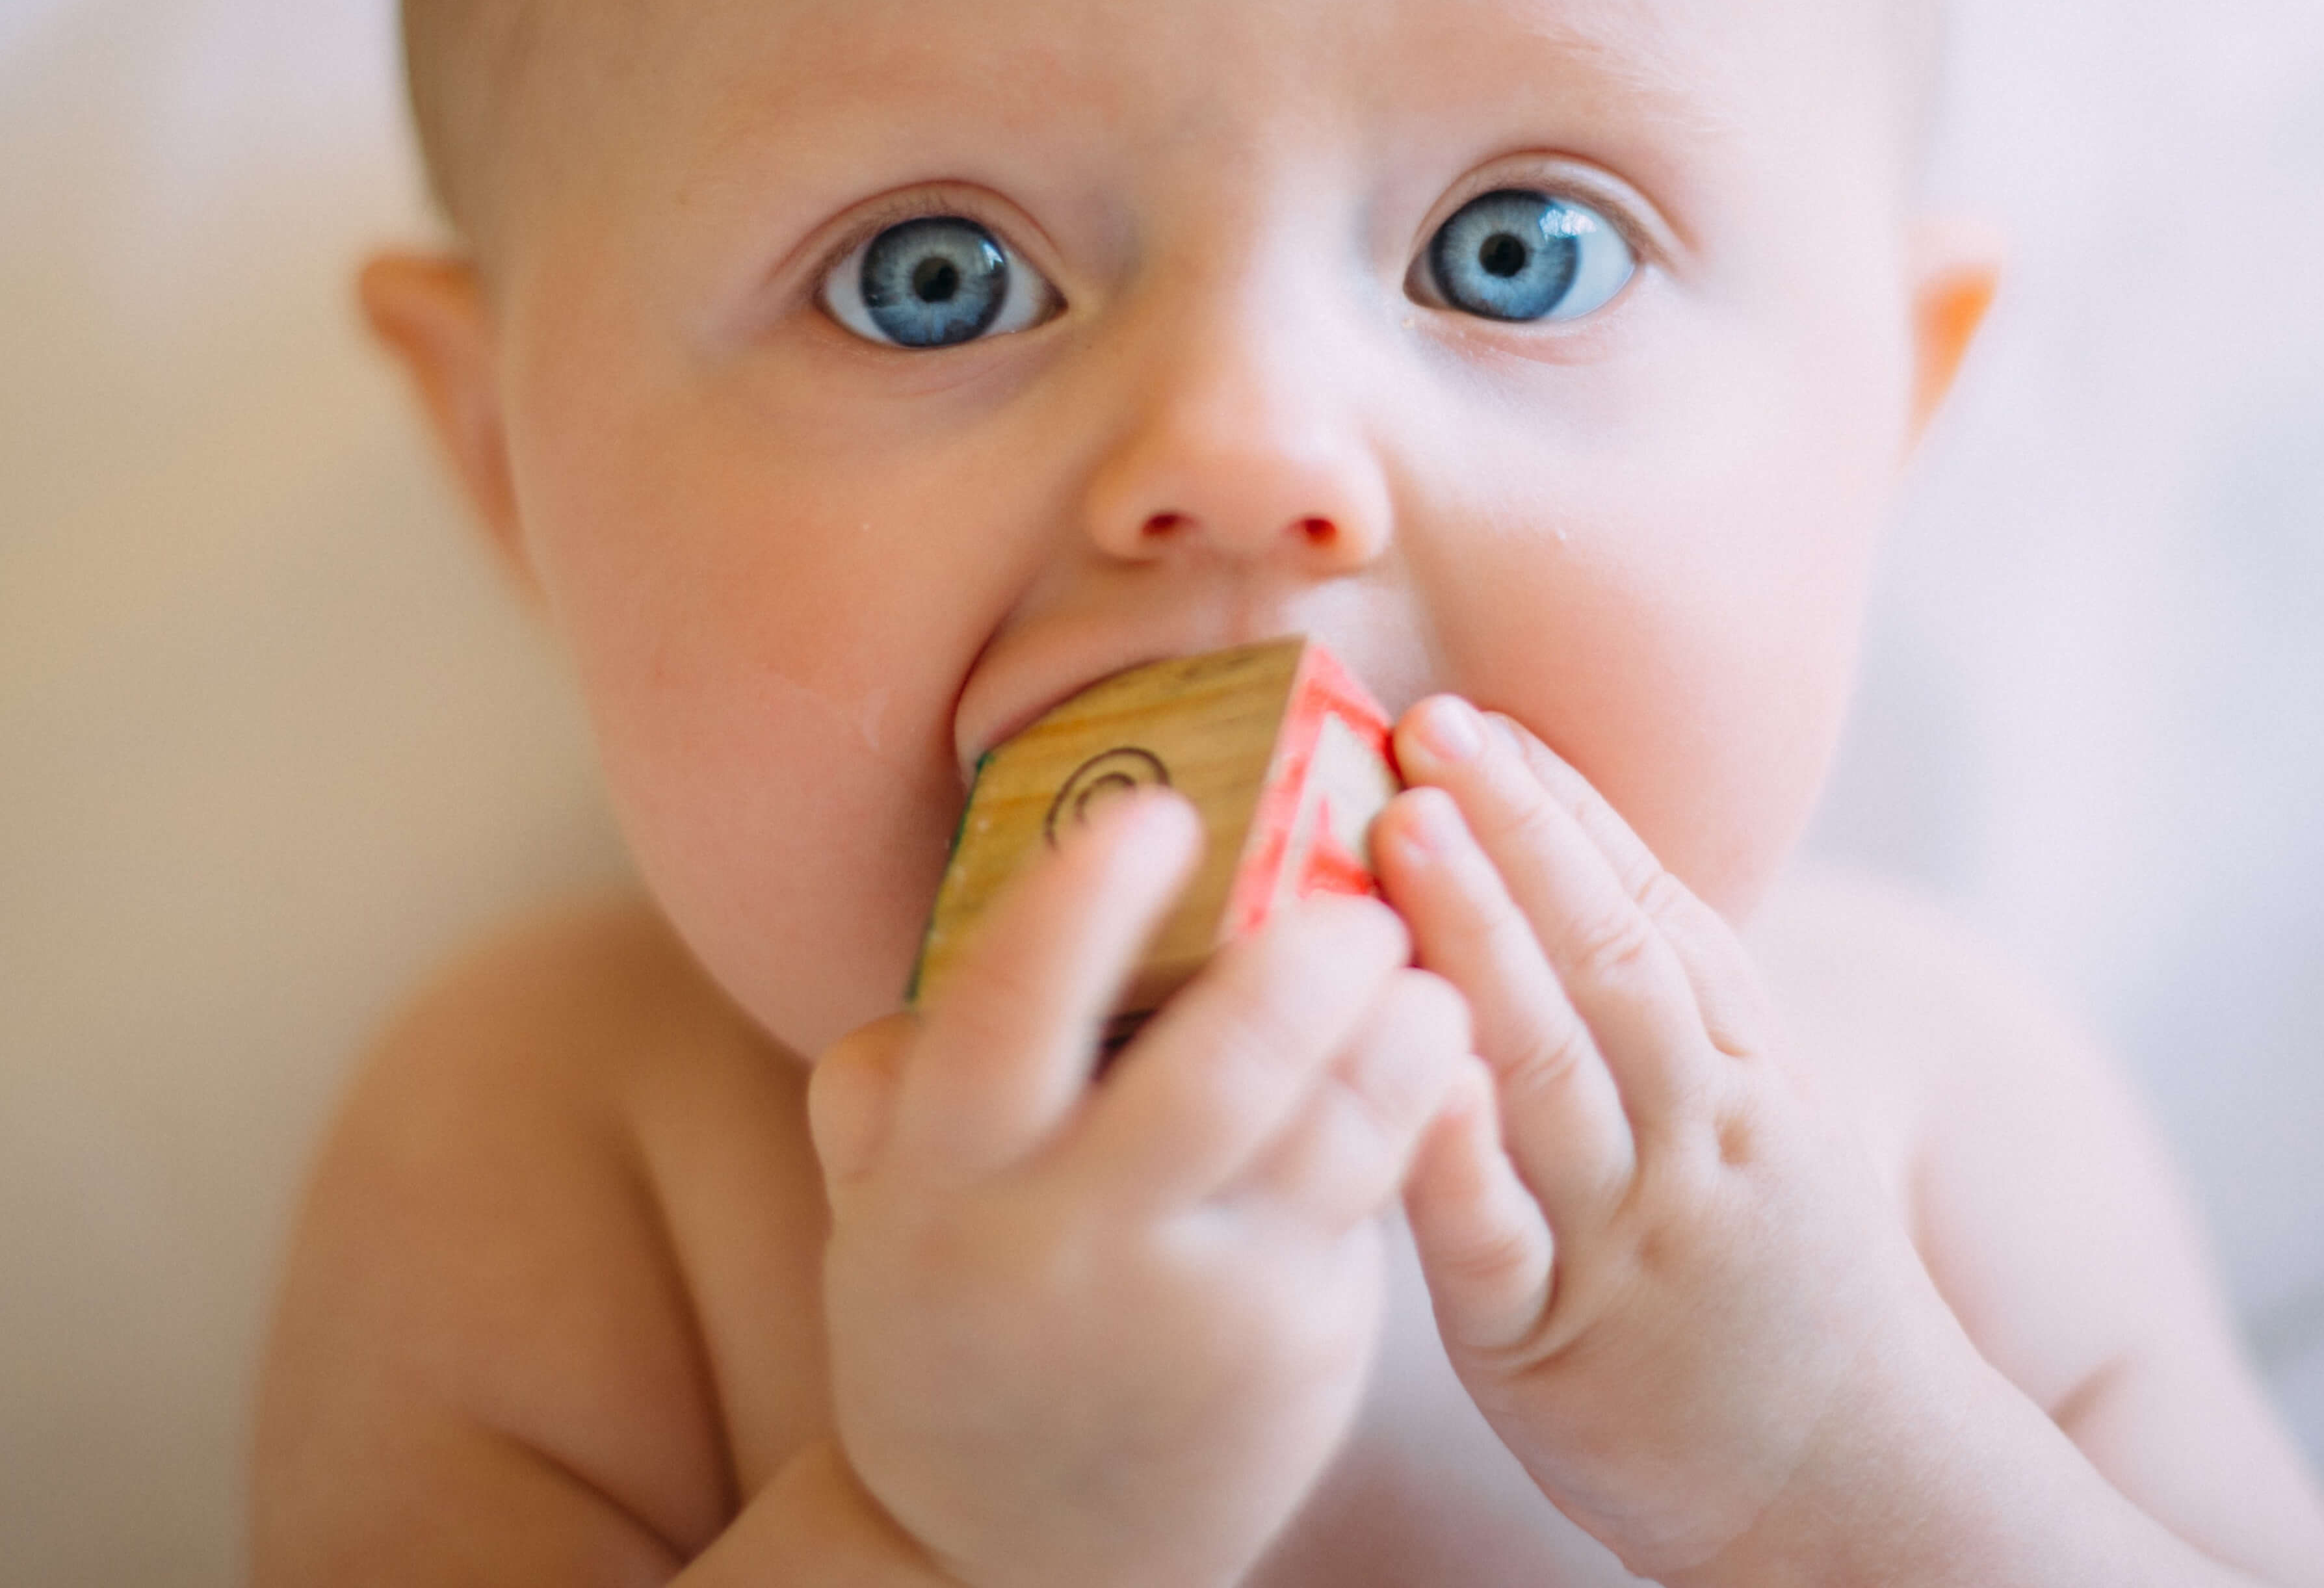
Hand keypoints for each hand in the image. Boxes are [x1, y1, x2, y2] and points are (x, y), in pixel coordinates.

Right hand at [809, 791, 1470, 1587]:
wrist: (1015, 1560)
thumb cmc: (954, 1329)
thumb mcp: (882, 1213)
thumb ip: (891, 1084)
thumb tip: (951, 946)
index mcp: (949, 1185)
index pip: (1012, 1011)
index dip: (1089, 902)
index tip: (1160, 813)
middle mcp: (1075, 1246)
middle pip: (1222, 1069)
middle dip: (1307, 960)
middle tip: (1356, 894)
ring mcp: (1204, 1309)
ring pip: (1337, 1131)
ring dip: (1402, 1030)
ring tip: (1421, 969)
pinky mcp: (1302, 1350)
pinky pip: (1375, 1198)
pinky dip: (1421, 1108)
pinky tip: (1438, 1052)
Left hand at [1376, 701, 1960, 1582]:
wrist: (1871, 1492)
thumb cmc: (1779, 1279)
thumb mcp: (1763, 1122)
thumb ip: (1676, 1010)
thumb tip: (1564, 871)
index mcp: (1741, 1070)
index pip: (1653, 909)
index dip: (1564, 807)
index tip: (1484, 716)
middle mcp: (1694, 1131)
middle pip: (1605, 958)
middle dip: (1516, 833)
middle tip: (1428, 726)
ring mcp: (1628, 1234)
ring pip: (1550, 1066)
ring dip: (1478, 938)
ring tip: (1405, 829)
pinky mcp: (1553, 1341)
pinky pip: (1498, 1237)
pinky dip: (1457, 1152)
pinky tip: (1409, 1069)